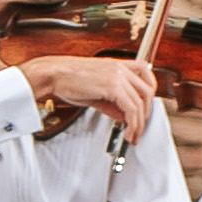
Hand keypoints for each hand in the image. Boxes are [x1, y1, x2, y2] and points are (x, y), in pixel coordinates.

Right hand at [21, 52, 154, 143]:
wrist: (52, 74)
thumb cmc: (67, 80)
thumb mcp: (94, 93)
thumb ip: (112, 104)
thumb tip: (124, 117)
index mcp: (116, 65)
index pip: (145, 74)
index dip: (149, 94)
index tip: (144, 109)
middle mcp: (120, 68)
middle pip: (147, 91)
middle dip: (146, 113)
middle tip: (140, 128)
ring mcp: (118, 75)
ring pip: (141, 102)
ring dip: (139, 123)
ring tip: (132, 136)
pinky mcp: (113, 86)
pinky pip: (131, 108)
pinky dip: (133, 123)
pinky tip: (127, 132)